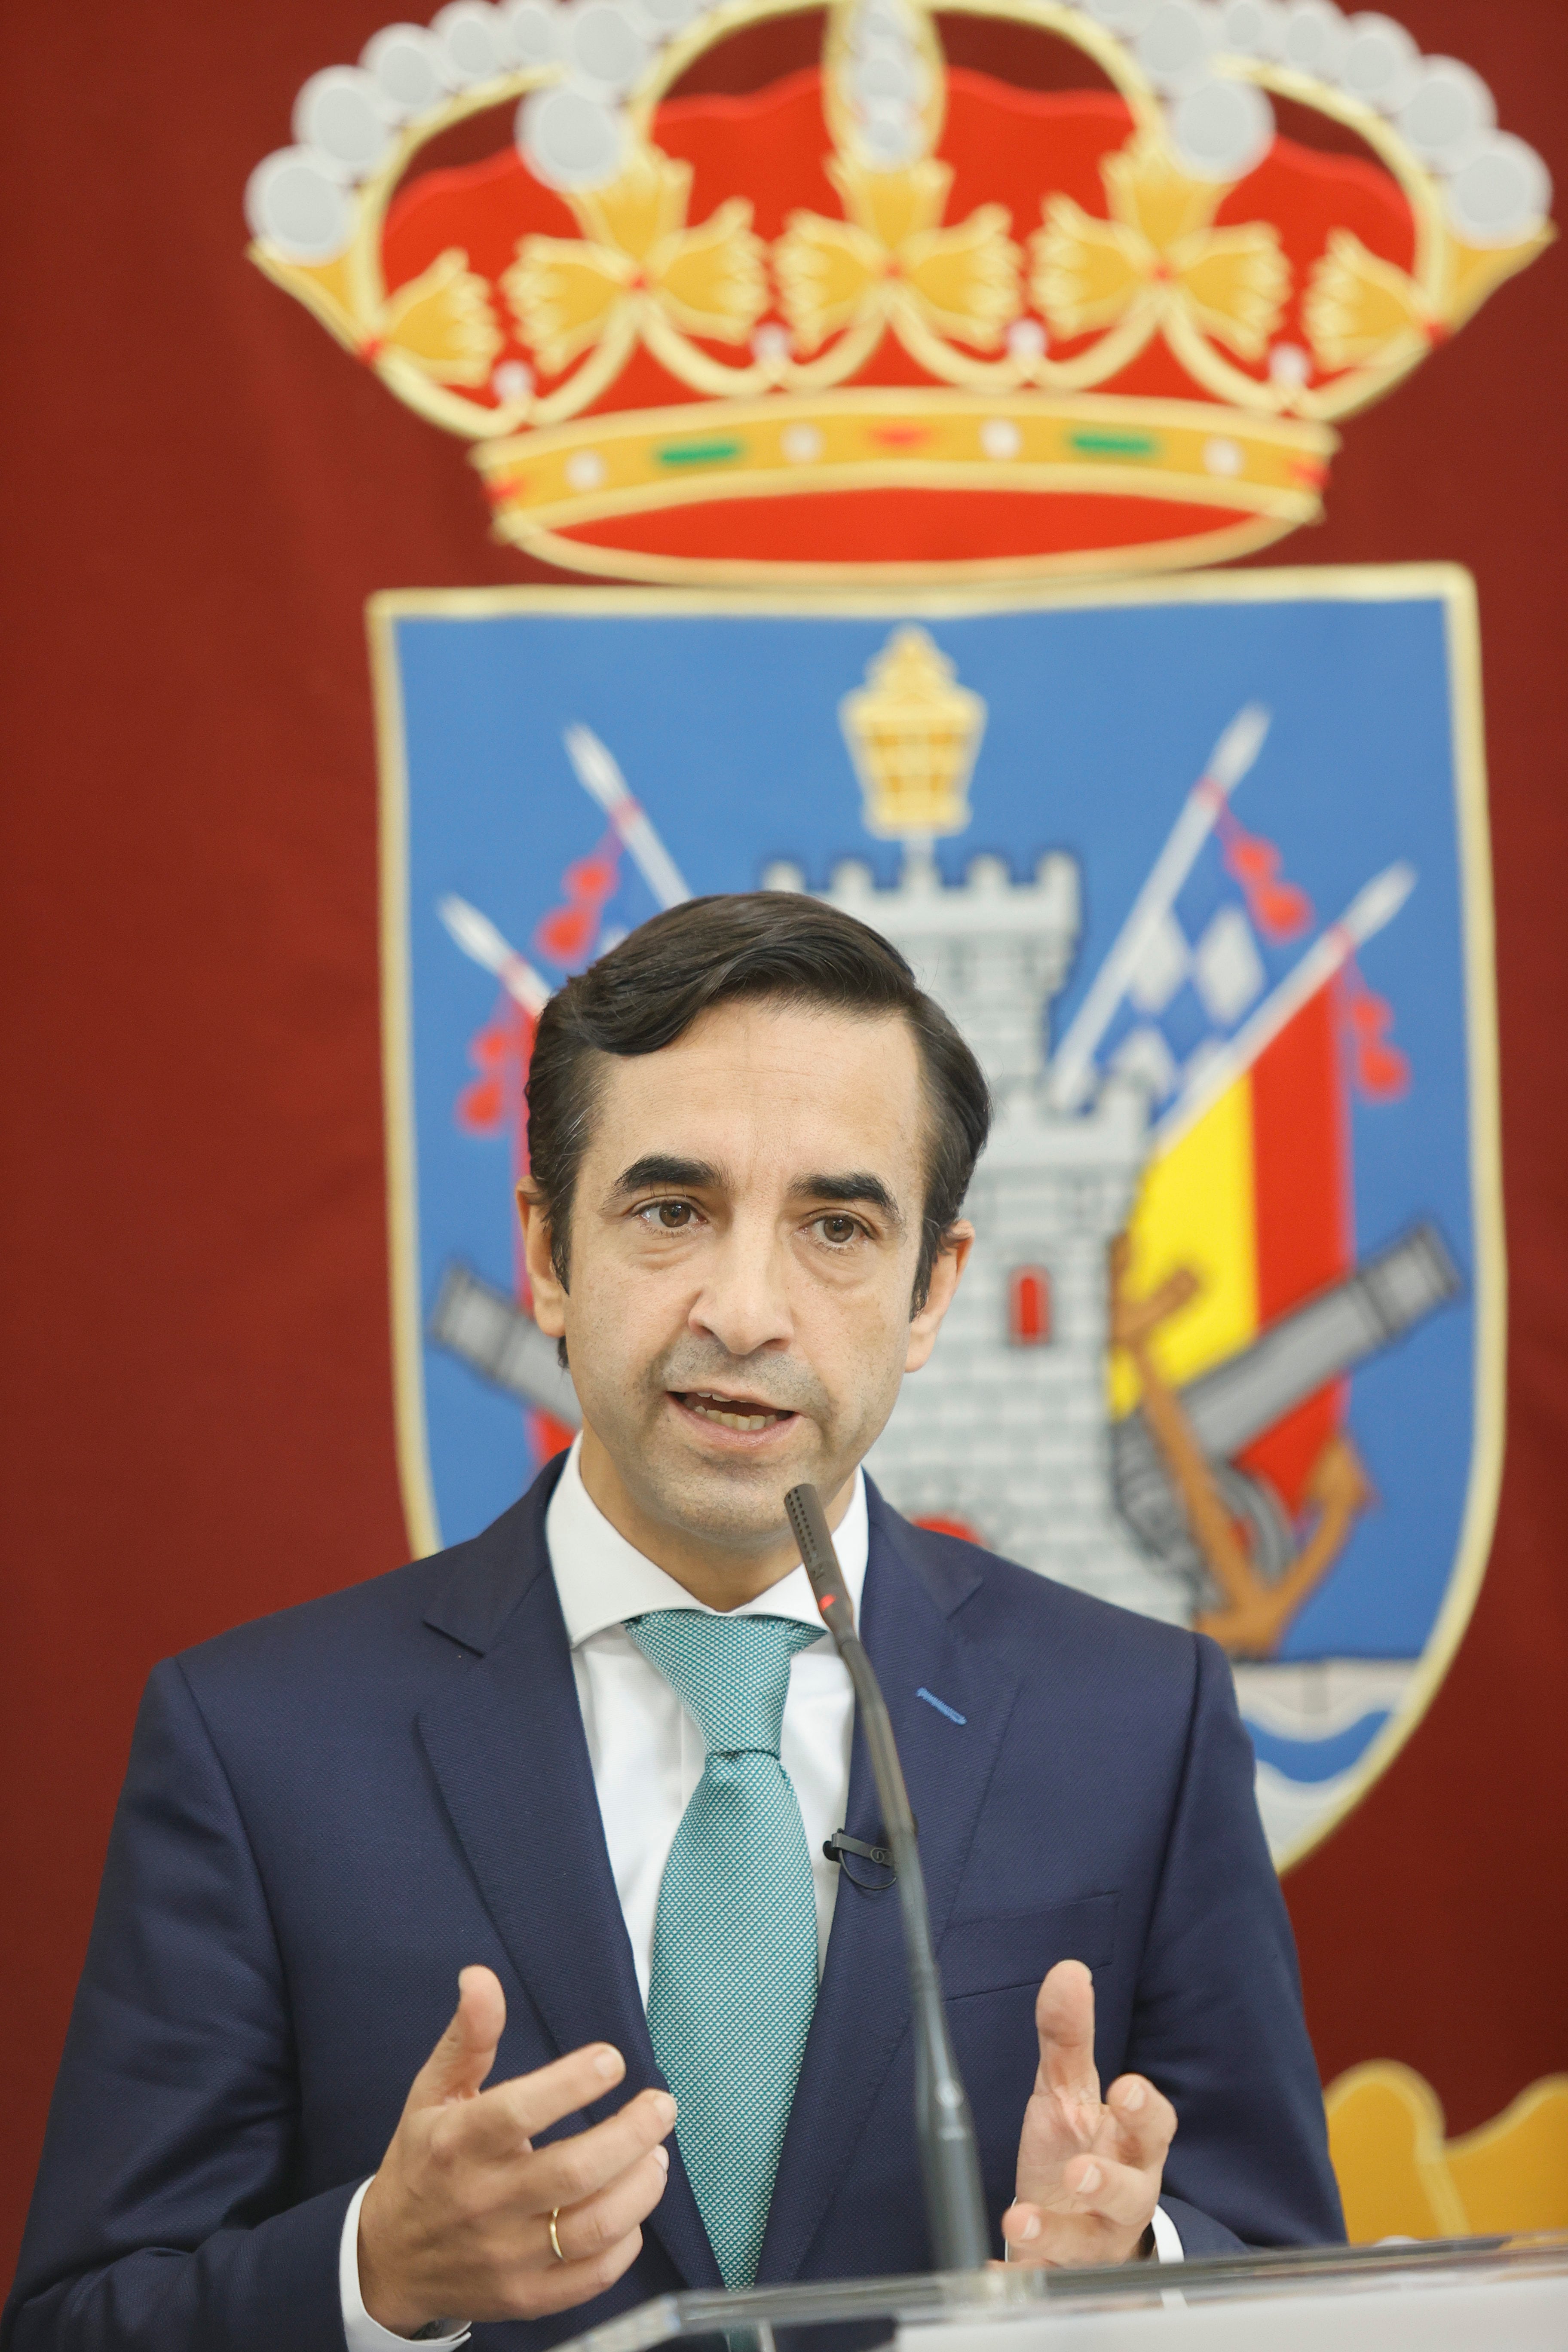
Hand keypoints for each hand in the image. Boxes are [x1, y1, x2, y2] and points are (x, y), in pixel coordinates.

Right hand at [358, 1966, 675, 2335]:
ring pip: (591, 2226)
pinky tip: (632, 2208)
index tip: (612, 2060)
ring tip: (655, 2153)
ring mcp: (504, 2257)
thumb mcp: (433, 2092)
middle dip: (631, 2133)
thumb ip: (468, 2036)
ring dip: (639, 2186)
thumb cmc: (422, 2162)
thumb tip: (481, 1977)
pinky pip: (590, 2278)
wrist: (388, 2259)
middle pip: (572, 2171)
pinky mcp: (523, 2298)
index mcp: (455, 2144)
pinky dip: (625, 2243)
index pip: (518, 2111)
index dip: (572, 2083)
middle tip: (661, 2105)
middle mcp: (480, 2202)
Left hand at [1001, 1959, 1175, 2267]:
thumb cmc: (1079, 2146)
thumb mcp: (1068, 2091)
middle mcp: (1123, 2197)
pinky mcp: (1063, 2274)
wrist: (1077, 2225)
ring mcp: (1096, 2241)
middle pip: (1133, 2194)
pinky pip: (1044, 2282)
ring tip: (1018, 2218)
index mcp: (1131, 2146)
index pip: (1156, 2127)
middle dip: (1109, 2183)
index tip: (1126, 2088)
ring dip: (1054, 2232)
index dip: (1146, 2110)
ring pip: (1089, 2244)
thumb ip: (1067, 2036)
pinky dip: (1018, 2277)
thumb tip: (1068, 1971)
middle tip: (1080, 2171)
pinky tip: (992, 2272)